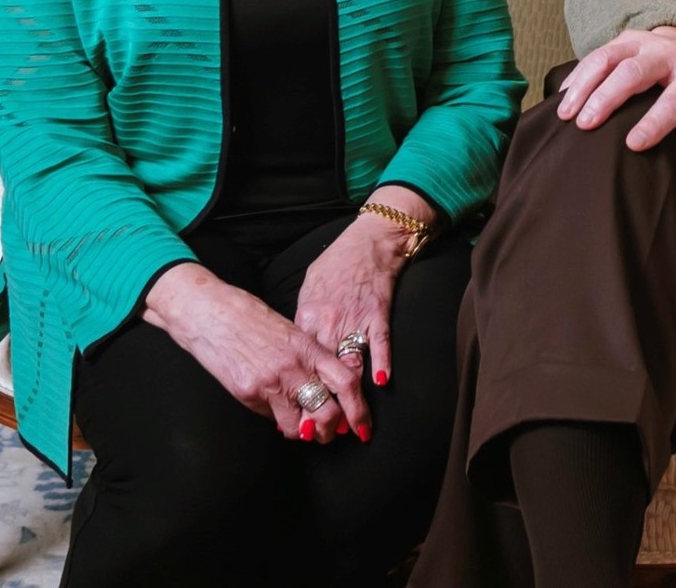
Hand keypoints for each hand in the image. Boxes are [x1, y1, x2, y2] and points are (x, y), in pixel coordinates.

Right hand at [145, 261, 366, 440]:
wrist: (213, 314)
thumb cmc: (253, 318)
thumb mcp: (291, 332)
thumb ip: (308, 360)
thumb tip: (318, 391)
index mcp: (309, 347)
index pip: (347, 381)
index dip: (358, 409)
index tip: (362, 425)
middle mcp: (293, 368)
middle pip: (327, 412)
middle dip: (331, 431)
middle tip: (330, 434)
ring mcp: (270, 384)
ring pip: (298, 427)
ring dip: (303, 432)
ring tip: (302, 427)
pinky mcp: (248, 395)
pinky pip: (270, 417)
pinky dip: (276, 418)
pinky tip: (273, 407)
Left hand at [293, 196, 430, 432]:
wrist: (369, 240)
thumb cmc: (337, 264)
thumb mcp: (309, 291)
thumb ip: (302, 322)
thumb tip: (293, 350)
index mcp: (308, 318)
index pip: (299, 363)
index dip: (298, 393)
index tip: (295, 419)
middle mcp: (329, 322)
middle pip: (322, 372)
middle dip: (323, 405)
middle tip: (324, 435)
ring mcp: (355, 318)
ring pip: (351, 363)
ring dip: (353, 397)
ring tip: (354, 426)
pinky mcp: (378, 312)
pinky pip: (380, 341)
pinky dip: (381, 361)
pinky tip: (382, 382)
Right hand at [557, 26, 675, 185]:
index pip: (674, 101)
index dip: (655, 122)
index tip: (633, 144)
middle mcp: (670, 54)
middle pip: (634, 73)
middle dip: (607, 98)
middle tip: (586, 125)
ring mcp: (646, 42)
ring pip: (609, 57)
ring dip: (584, 85)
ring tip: (566, 114)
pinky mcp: (626, 38)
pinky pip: (597, 53)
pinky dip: (578, 75)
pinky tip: (564, 97)